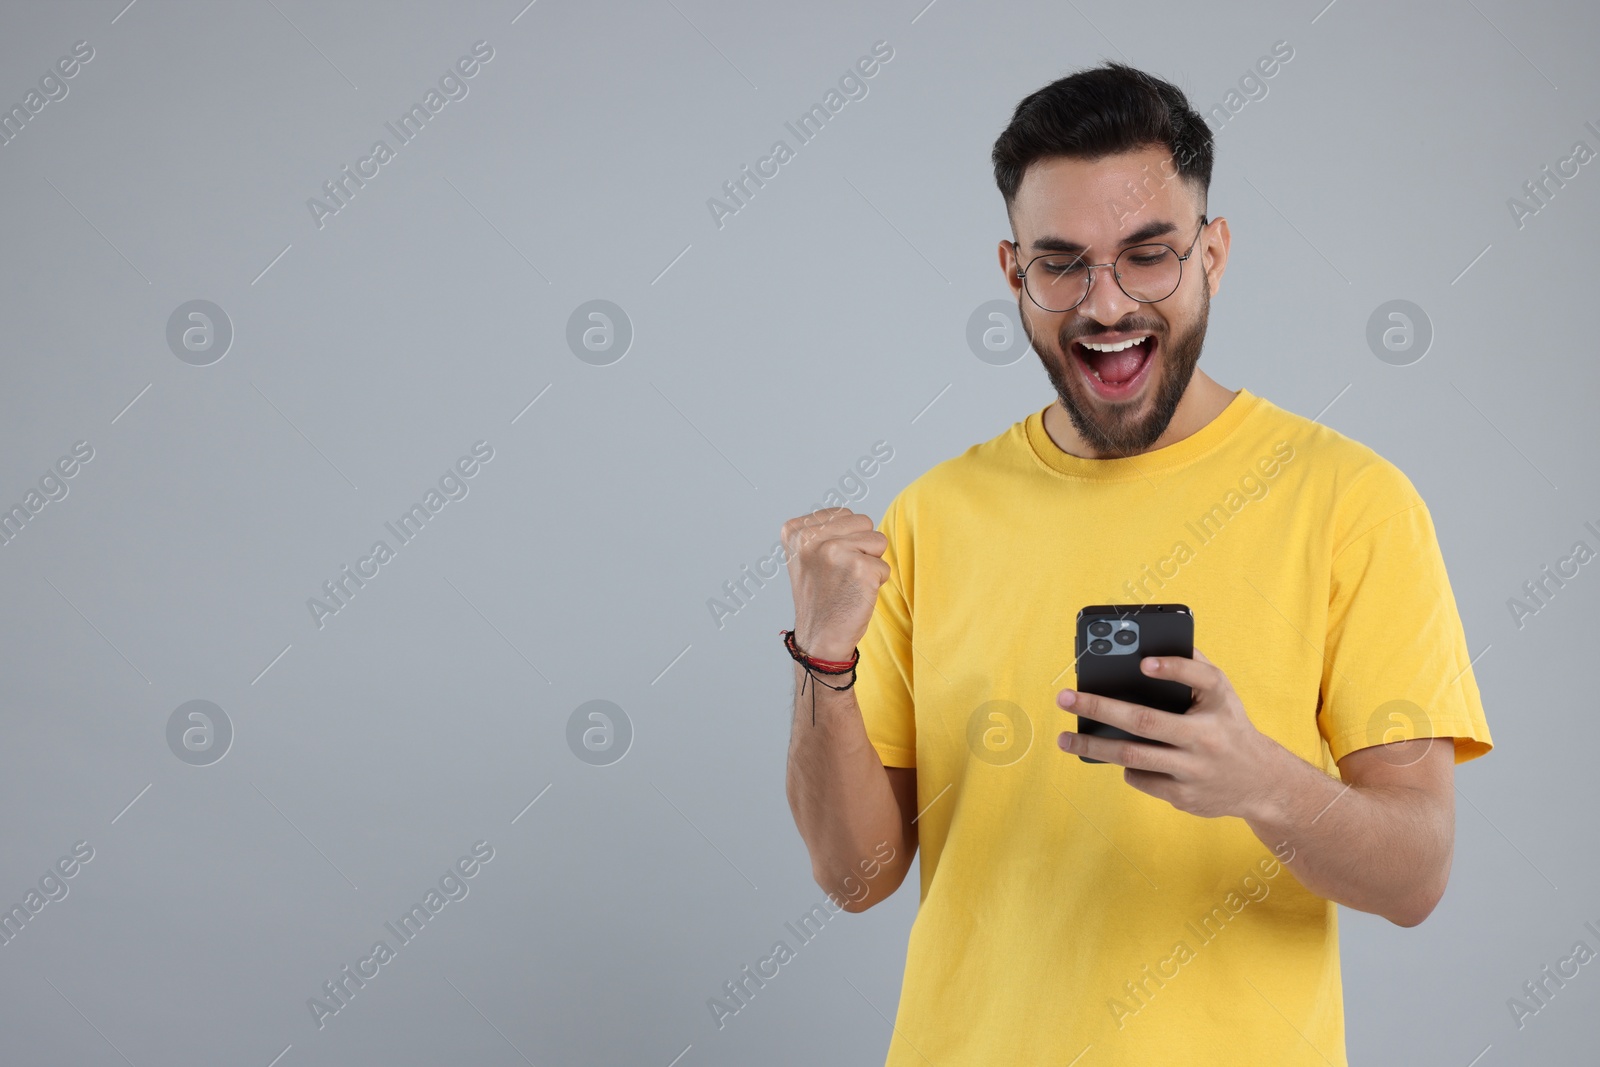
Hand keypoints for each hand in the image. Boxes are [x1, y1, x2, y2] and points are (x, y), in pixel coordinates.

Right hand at [780, 508, 889, 661]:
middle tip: (841, 574)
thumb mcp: (806, 555)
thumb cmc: (819, 596)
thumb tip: (854, 516)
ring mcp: (834, 552)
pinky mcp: (860, 568)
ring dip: (870, 563)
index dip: (844, 540)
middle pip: (863, 522)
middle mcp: (811, 538)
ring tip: (849, 582)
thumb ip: (823, 530)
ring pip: (877, 540)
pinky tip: (856, 594)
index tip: (827, 565)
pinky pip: (885, 566)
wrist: (819, 638)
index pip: (843, 513)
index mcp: (795, 531)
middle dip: (860, 547)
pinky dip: (877, 582)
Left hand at [1055, 648, 1287, 818]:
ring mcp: (1193, 772)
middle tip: (1064, 698)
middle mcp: (1206, 740)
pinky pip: (1141, 778)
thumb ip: (1194, 668)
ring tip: (1065, 738)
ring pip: (1133, 757)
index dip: (1172, 668)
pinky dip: (1127, 766)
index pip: (1200, 679)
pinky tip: (1123, 758)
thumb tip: (1152, 647)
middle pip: (1145, 723)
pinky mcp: (1183, 797)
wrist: (1262, 783)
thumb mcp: (1223, 695)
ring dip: (1094, 746)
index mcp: (1217, 708)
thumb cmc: (1231, 728)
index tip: (1143, 662)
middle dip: (1100, 708)